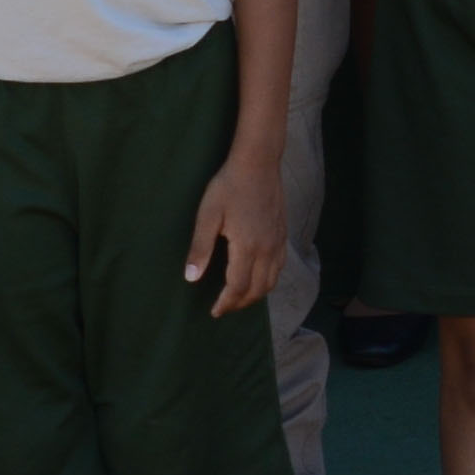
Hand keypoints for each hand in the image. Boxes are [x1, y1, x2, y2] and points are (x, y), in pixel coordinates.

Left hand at [182, 151, 286, 317]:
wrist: (258, 163)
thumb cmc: (229, 186)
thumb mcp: (208, 215)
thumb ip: (200, 248)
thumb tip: (191, 278)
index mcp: (248, 247)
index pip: (239, 287)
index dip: (226, 303)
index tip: (214, 311)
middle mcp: (267, 249)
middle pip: (258, 290)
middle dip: (240, 303)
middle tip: (224, 307)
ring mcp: (278, 242)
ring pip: (272, 281)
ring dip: (255, 295)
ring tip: (239, 297)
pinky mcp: (283, 234)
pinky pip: (279, 267)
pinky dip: (268, 280)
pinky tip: (257, 276)